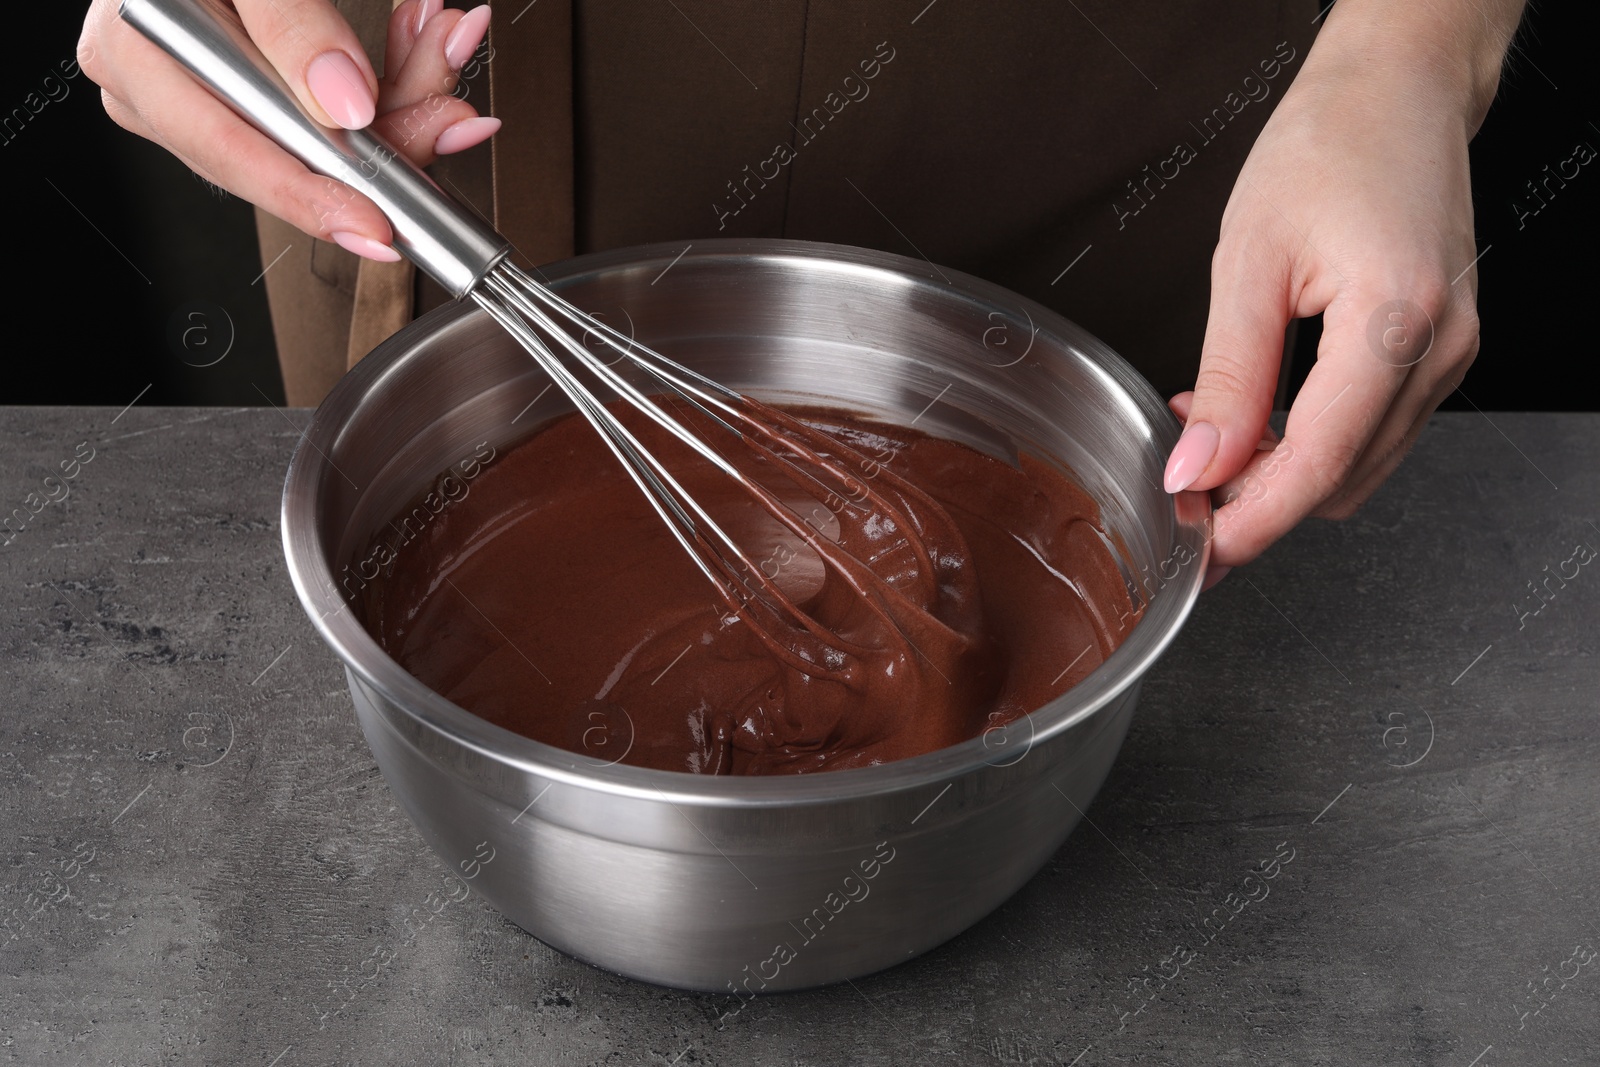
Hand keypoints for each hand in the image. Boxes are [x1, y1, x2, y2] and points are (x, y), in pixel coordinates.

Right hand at [79, 0, 497, 260]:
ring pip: (325, 135)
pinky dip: (388, 79)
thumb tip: (344, 106)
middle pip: (293, 151)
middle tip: (452, 115)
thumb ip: (289, 24)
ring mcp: (208, 90)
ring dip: (404, 98)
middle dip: (390, 137)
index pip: (231, 150)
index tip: (376, 224)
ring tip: (445, 50)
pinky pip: (328, 109)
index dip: (310, 194)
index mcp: (136, 53)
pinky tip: (421, 48)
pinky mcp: (253, 85)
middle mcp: (165, 84)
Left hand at [1163, 2, 1519, 586]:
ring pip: (1357, 466)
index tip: (1196, 550)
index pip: (1318, 466)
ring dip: (1280, 469)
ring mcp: (1452, 354)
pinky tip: (1256, 411)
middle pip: (1341, 480)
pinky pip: (1372, 429)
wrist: (1396, 91)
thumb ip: (1229, 378)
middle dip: (1257, 498)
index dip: (1251, 521)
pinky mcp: (1443, 350)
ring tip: (1209, 431)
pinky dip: (1311, 439)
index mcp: (1395, 323)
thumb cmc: (1326, 146)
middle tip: (1181, 478)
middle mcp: (1441, 350)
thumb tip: (1199, 466)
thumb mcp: (1249, 262)